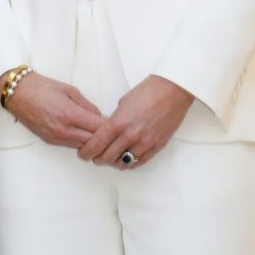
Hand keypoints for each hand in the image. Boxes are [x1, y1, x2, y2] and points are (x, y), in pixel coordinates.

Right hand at [0, 70, 104, 148]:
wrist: (16, 93)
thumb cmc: (40, 87)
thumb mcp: (69, 90)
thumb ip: (87, 105)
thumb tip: (99, 116)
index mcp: (70, 115)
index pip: (99, 128)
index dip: (112, 128)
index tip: (119, 124)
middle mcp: (64, 130)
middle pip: (94, 142)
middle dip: (106, 138)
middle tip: (114, 133)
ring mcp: (56, 137)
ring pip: (84, 147)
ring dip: (93, 142)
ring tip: (101, 135)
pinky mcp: (50, 141)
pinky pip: (72, 146)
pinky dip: (81, 142)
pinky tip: (84, 135)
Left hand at [78, 75, 193, 168]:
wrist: (171, 91)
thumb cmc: (147, 92)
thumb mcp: (122, 104)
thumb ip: (113, 120)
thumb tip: (106, 131)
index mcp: (118, 123)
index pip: (96, 145)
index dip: (86, 152)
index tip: (83, 153)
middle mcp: (130, 135)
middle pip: (107, 157)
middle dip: (97, 158)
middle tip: (93, 156)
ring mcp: (145, 142)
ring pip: (123, 162)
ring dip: (113, 162)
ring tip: (108, 158)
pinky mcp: (157, 146)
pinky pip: (140, 162)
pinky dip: (129, 163)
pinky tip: (123, 160)